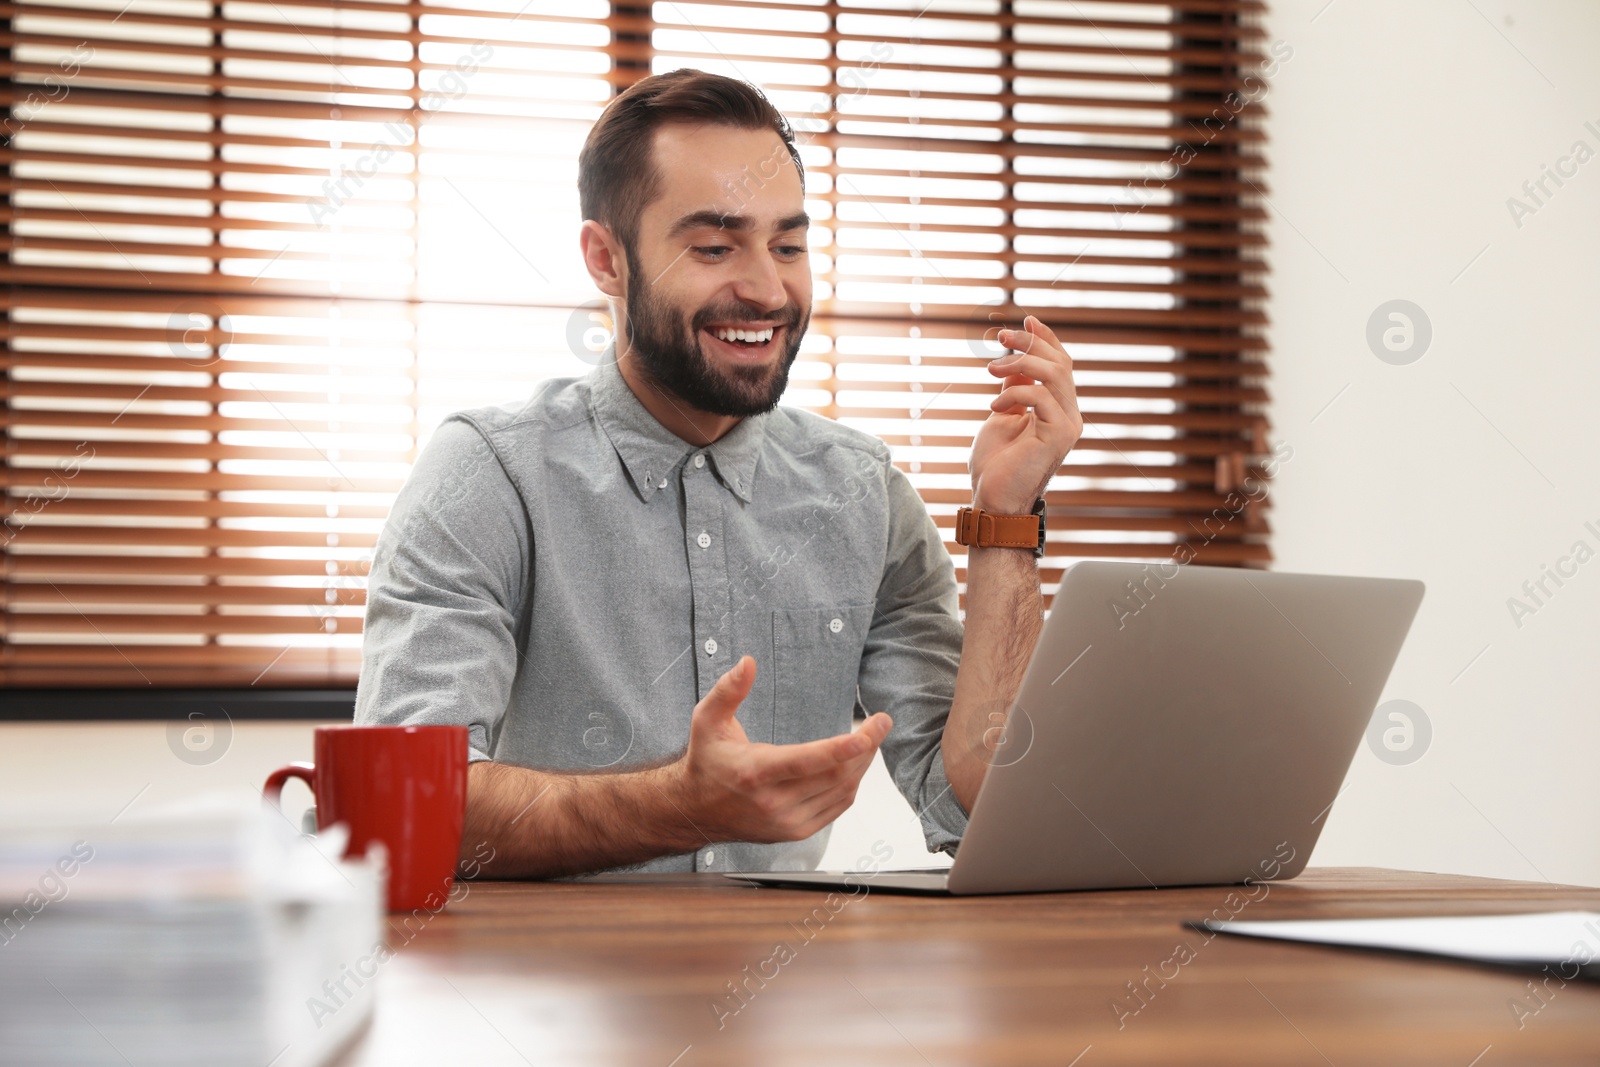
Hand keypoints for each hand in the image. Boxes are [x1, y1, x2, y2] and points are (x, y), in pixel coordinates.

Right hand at [673, 655, 891, 843]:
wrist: (695, 811)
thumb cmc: (707, 761)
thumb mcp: (707, 719)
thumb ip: (729, 690)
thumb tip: (748, 663)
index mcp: (754, 772)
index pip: (805, 761)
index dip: (842, 749)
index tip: (868, 733)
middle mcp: (773, 802)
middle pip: (834, 775)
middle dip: (866, 747)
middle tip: (881, 724)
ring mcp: (787, 821)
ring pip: (842, 791)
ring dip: (862, 764)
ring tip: (871, 739)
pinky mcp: (797, 831)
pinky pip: (837, 806)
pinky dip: (852, 783)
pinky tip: (854, 764)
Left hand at [969, 314, 1082, 513]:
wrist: (992, 500)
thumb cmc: (995, 465)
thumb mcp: (1002, 414)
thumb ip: (1014, 387)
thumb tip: (1016, 357)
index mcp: (1057, 409)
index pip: (1060, 364)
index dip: (1046, 338)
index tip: (1025, 319)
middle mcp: (1069, 415)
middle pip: (1060, 363)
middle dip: (1030, 343)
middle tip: (999, 337)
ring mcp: (1068, 425)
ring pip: (1056, 374)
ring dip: (1021, 362)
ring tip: (991, 370)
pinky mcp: (1060, 436)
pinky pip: (1042, 397)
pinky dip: (1014, 393)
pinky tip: (993, 409)